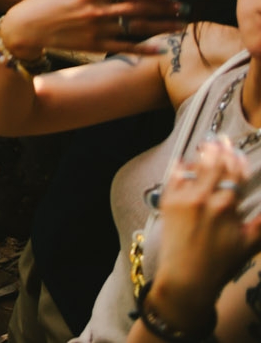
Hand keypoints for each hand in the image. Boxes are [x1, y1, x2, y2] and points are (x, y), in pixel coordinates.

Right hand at [0, 0, 185, 59]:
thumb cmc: (44, 1)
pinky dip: (143, 48)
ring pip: (136, 28)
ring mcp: (97, 30)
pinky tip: (160, 48)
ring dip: (161, 27)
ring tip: (180, 26)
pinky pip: (124, 47)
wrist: (25, 27)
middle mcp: (98, 12)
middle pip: (139, 10)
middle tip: (185, 9)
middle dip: (165, 10)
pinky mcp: (94, 45)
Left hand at [146, 138, 260, 332]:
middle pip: (214, 167)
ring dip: (202, 156)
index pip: (234, 176)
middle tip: (222, 140)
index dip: (237, 162)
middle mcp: (204, 199)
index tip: (238, 152)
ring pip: (194, 169)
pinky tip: (185, 160)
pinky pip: (174, 178)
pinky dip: (181, 168)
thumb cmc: (221, 262)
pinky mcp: (167, 203)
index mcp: (226, 207)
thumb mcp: (249, 243)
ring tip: (207, 145)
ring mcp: (183, 199)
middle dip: (220, 152)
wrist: (188, 276)